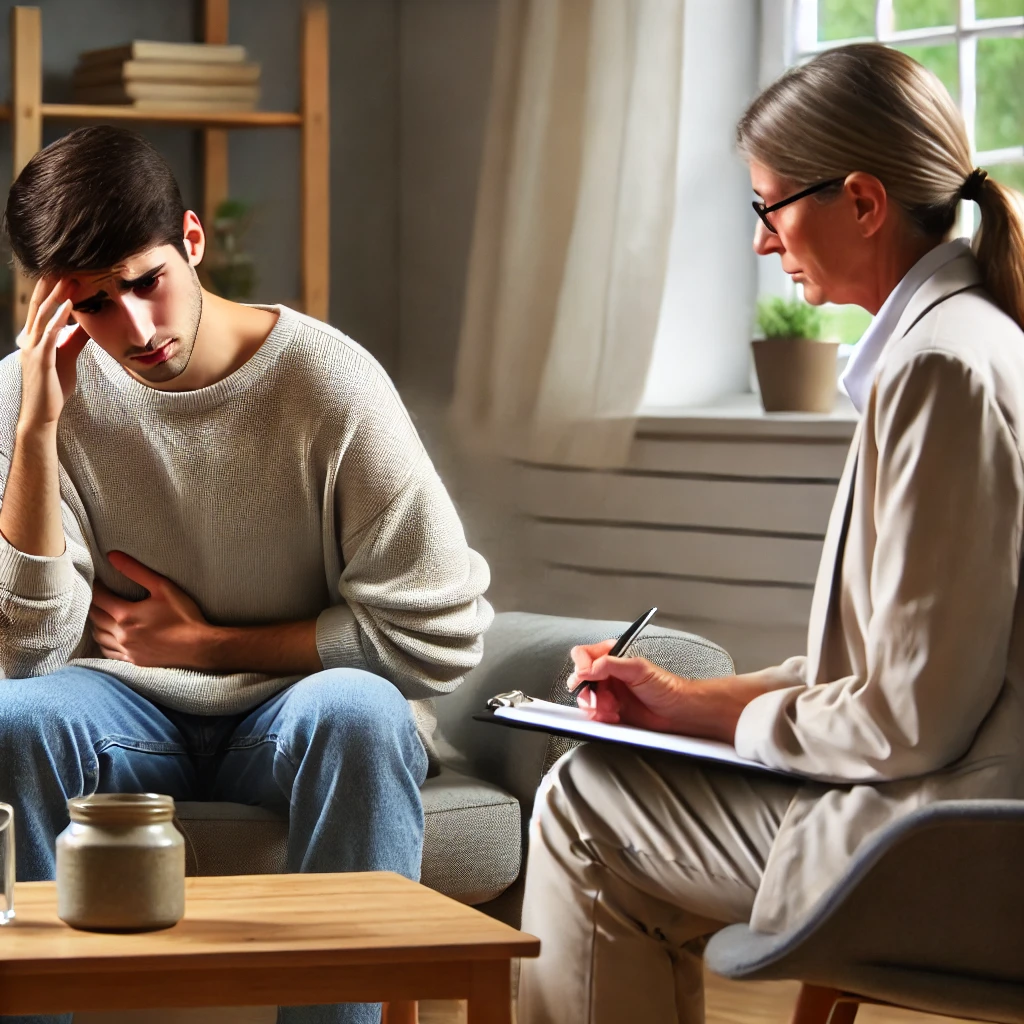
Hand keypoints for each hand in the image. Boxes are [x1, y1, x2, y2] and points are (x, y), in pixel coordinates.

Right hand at [17, 275, 89, 431]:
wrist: (44, 411)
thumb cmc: (55, 384)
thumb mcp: (67, 355)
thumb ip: (75, 338)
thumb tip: (88, 322)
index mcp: (35, 337)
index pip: (43, 307)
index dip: (52, 289)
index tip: (66, 272)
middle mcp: (30, 338)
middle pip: (40, 305)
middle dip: (51, 285)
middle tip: (66, 265)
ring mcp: (33, 348)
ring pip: (43, 314)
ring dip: (57, 295)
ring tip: (70, 278)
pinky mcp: (40, 359)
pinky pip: (49, 333)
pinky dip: (59, 317)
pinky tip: (70, 305)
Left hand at [88, 551, 212, 668]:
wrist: (198, 646)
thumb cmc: (183, 616)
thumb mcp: (163, 587)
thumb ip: (136, 571)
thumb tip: (113, 556)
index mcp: (126, 615)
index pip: (99, 598)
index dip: (96, 587)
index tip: (99, 581)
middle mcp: (121, 634)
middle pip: (95, 617)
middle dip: (94, 604)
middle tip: (98, 595)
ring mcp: (126, 649)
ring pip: (99, 636)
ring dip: (96, 624)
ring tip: (101, 614)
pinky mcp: (133, 660)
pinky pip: (108, 652)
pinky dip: (103, 642)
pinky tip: (108, 636)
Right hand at [567, 640, 690, 732]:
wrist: (676, 711)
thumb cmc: (664, 686)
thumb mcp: (637, 668)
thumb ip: (609, 664)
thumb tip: (586, 669)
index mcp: (611, 657)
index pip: (583, 655)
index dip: (581, 666)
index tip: (586, 676)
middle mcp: (606, 674)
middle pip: (580, 679)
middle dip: (588, 690)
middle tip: (600, 696)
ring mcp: (607, 693)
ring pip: (585, 698)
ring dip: (595, 705)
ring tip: (612, 707)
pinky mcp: (609, 710)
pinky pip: (594, 714)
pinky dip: (600, 716)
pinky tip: (614, 716)